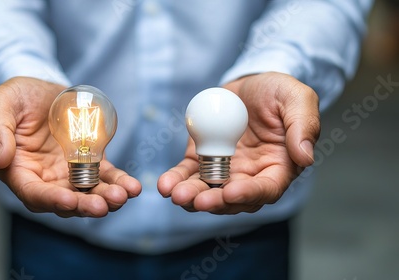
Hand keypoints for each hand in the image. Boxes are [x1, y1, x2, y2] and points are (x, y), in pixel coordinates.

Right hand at [0, 77, 140, 217]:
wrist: (41, 89)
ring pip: (87, 192)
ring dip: (105, 198)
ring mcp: (67, 171)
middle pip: (64, 200)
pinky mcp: (89, 161)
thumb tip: (1, 158)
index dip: (50, 199)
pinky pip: (104, 175)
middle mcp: (43, 177)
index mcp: (17, 169)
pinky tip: (132, 187)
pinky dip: (118, 182)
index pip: (32, 193)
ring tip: (123, 196)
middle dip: (84, 205)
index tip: (68, 200)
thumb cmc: (16, 97)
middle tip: (103, 206)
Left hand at [158, 72, 319, 213]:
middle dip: (214, 201)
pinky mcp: (202, 157)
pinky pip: (188, 172)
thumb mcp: (297, 98)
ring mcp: (224, 168)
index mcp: (278, 167)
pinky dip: (176, 179)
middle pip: (232, 197)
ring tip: (176, 194)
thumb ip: (304, 126)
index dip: (249, 194)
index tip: (230, 192)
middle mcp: (251, 174)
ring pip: (207, 190)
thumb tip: (304, 158)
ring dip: (191, 196)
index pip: (266, 189)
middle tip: (196, 200)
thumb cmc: (279, 91)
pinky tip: (165, 184)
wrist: (250, 82)